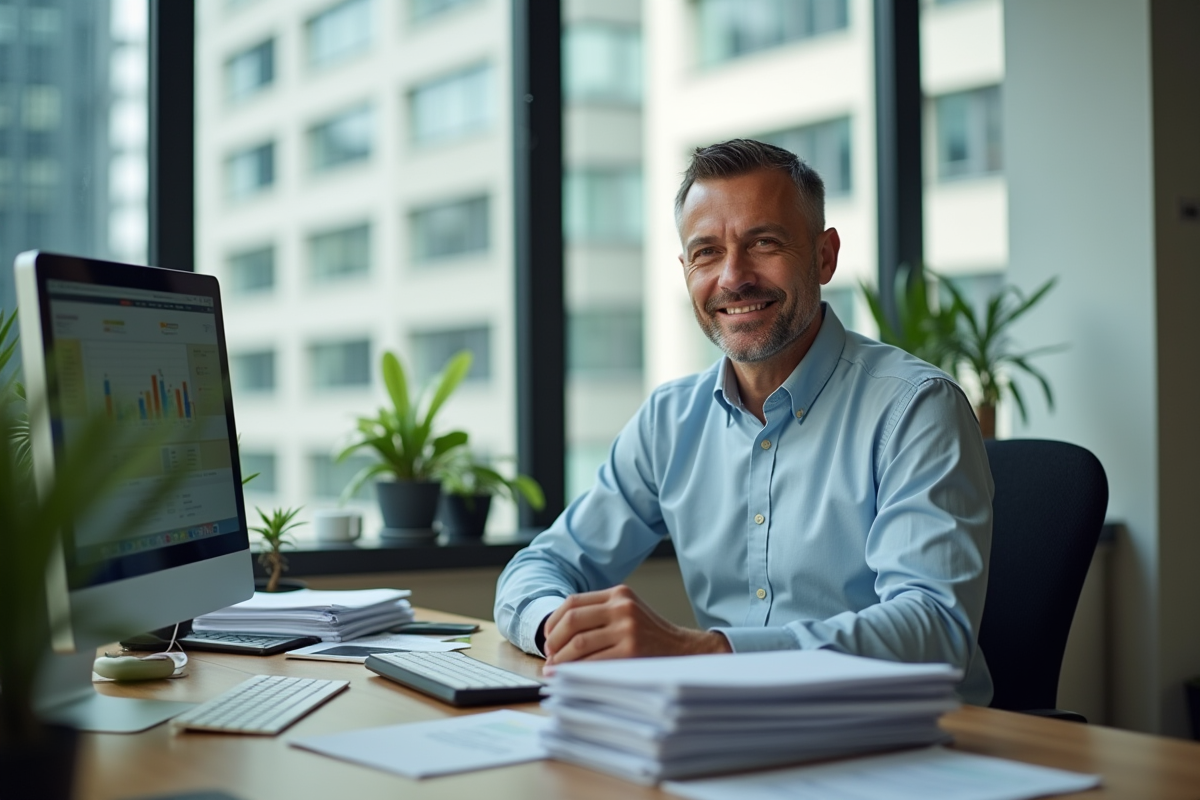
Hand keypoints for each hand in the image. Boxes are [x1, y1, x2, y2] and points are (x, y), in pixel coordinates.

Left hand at [542, 585, 730, 664]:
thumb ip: (598, 615)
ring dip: (561, 659)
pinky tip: (570, 676)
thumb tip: (555, 637)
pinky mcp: (631, 651)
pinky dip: (576, 670)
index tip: (548, 637)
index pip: (572, 602)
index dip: (553, 621)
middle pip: (572, 621)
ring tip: (556, 669)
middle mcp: (622, 607)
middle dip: (554, 641)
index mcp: (619, 594)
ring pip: (578, 643)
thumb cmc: (649, 635)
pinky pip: (593, 662)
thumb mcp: (627, 613)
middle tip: (549, 656)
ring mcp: (627, 628)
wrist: (684, 650)